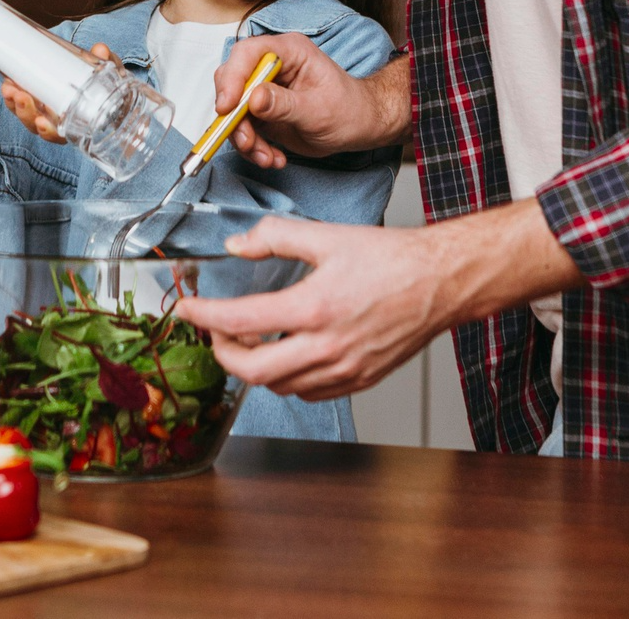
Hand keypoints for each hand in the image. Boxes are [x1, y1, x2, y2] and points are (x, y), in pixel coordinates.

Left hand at [1, 43, 117, 141]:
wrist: (105, 83)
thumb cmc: (108, 85)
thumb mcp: (112, 73)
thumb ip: (107, 62)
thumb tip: (100, 49)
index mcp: (78, 124)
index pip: (60, 134)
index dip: (48, 131)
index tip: (42, 122)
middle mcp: (59, 122)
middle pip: (37, 126)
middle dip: (26, 113)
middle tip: (20, 96)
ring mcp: (45, 112)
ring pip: (26, 116)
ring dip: (15, 104)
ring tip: (9, 88)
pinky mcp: (35, 100)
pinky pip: (19, 104)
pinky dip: (11, 96)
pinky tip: (7, 84)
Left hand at [173, 201, 582, 400]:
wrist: (440, 282)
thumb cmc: (391, 259)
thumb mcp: (327, 235)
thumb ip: (275, 237)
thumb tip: (236, 245)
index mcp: (314, 308)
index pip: (239, 320)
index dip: (204, 317)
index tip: (187, 309)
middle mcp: (327, 346)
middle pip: (253, 370)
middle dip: (222, 352)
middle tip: (215, 332)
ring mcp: (344, 369)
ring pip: (279, 386)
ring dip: (255, 367)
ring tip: (249, 339)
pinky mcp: (358, 379)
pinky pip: (308, 392)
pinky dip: (286, 379)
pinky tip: (286, 353)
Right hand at [211, 36, 409, 168]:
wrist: (360, 127)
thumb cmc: (349, 109)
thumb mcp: (318, 110)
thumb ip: (284, 104)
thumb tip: (253, 98)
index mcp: (289, 52)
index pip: (247, 53)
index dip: (232, 78)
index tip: (227, 107)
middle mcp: (272, 68)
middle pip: (232, 82)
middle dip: (234, 116)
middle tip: (246, 140)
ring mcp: (264, 90)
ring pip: (234, 111)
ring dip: (245, 139)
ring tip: (266, 156)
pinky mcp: (262, 112)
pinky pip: (243, 129)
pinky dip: (253, 148)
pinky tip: (274, 157)